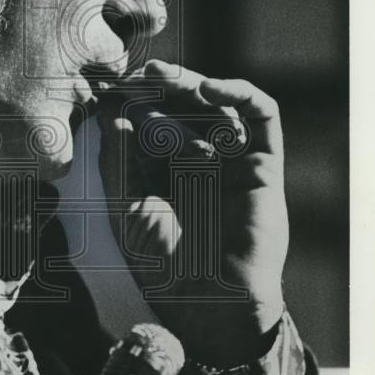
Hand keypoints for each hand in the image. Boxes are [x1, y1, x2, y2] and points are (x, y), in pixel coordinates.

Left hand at [98, 59, 288, 364]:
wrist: (207, 302)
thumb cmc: (161, 263)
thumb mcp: (126, 207)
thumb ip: (118, 161)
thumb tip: (109, 113)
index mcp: (164, 169)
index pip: (152, 119)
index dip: (134, 98)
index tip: (110, 83)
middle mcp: (201, 159)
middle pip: (184, 105)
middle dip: (159, 84)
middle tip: (135, 71)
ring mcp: (234, 159)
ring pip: (218, 104)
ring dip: (190, 82)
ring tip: (161, 74)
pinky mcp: (265, 163)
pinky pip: (262, 116)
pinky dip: (240, 94)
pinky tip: (210, 88)